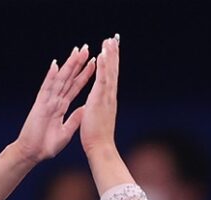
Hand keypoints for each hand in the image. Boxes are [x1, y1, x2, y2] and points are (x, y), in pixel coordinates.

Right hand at [15, 45, 94, 163]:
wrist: (33, 153)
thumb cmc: (47, 145)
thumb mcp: (67, 131)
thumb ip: (75, 119)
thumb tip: (86, 109)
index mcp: (61, 106)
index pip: (75, 87)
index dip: (84, 75)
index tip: (93, 63)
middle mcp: (54, 100)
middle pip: (68, 78)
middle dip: (78, 64)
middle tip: (86, 49)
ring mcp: (47, 101)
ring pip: (60, 79)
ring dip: (68, 66)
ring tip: (76, 52)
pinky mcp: (40, 105)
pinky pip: (46, 88)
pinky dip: (51, 77)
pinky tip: (56, 65)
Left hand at [80, 34, 119, 156]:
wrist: (100, 149)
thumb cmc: (97, 139)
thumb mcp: (97, 120)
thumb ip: (98, 110)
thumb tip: (98, 107)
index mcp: (107, 101)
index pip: (110, 79)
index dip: (110, 64)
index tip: (110, 51)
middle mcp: (109, 97)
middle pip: (112, 72)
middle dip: (113, 55)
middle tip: (113, 39)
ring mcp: (106, 98)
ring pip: (109, 72)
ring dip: (109, 56)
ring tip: (109, 41)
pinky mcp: (99, 100)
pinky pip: (101, 80)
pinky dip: (102, 67)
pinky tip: (102, 54)